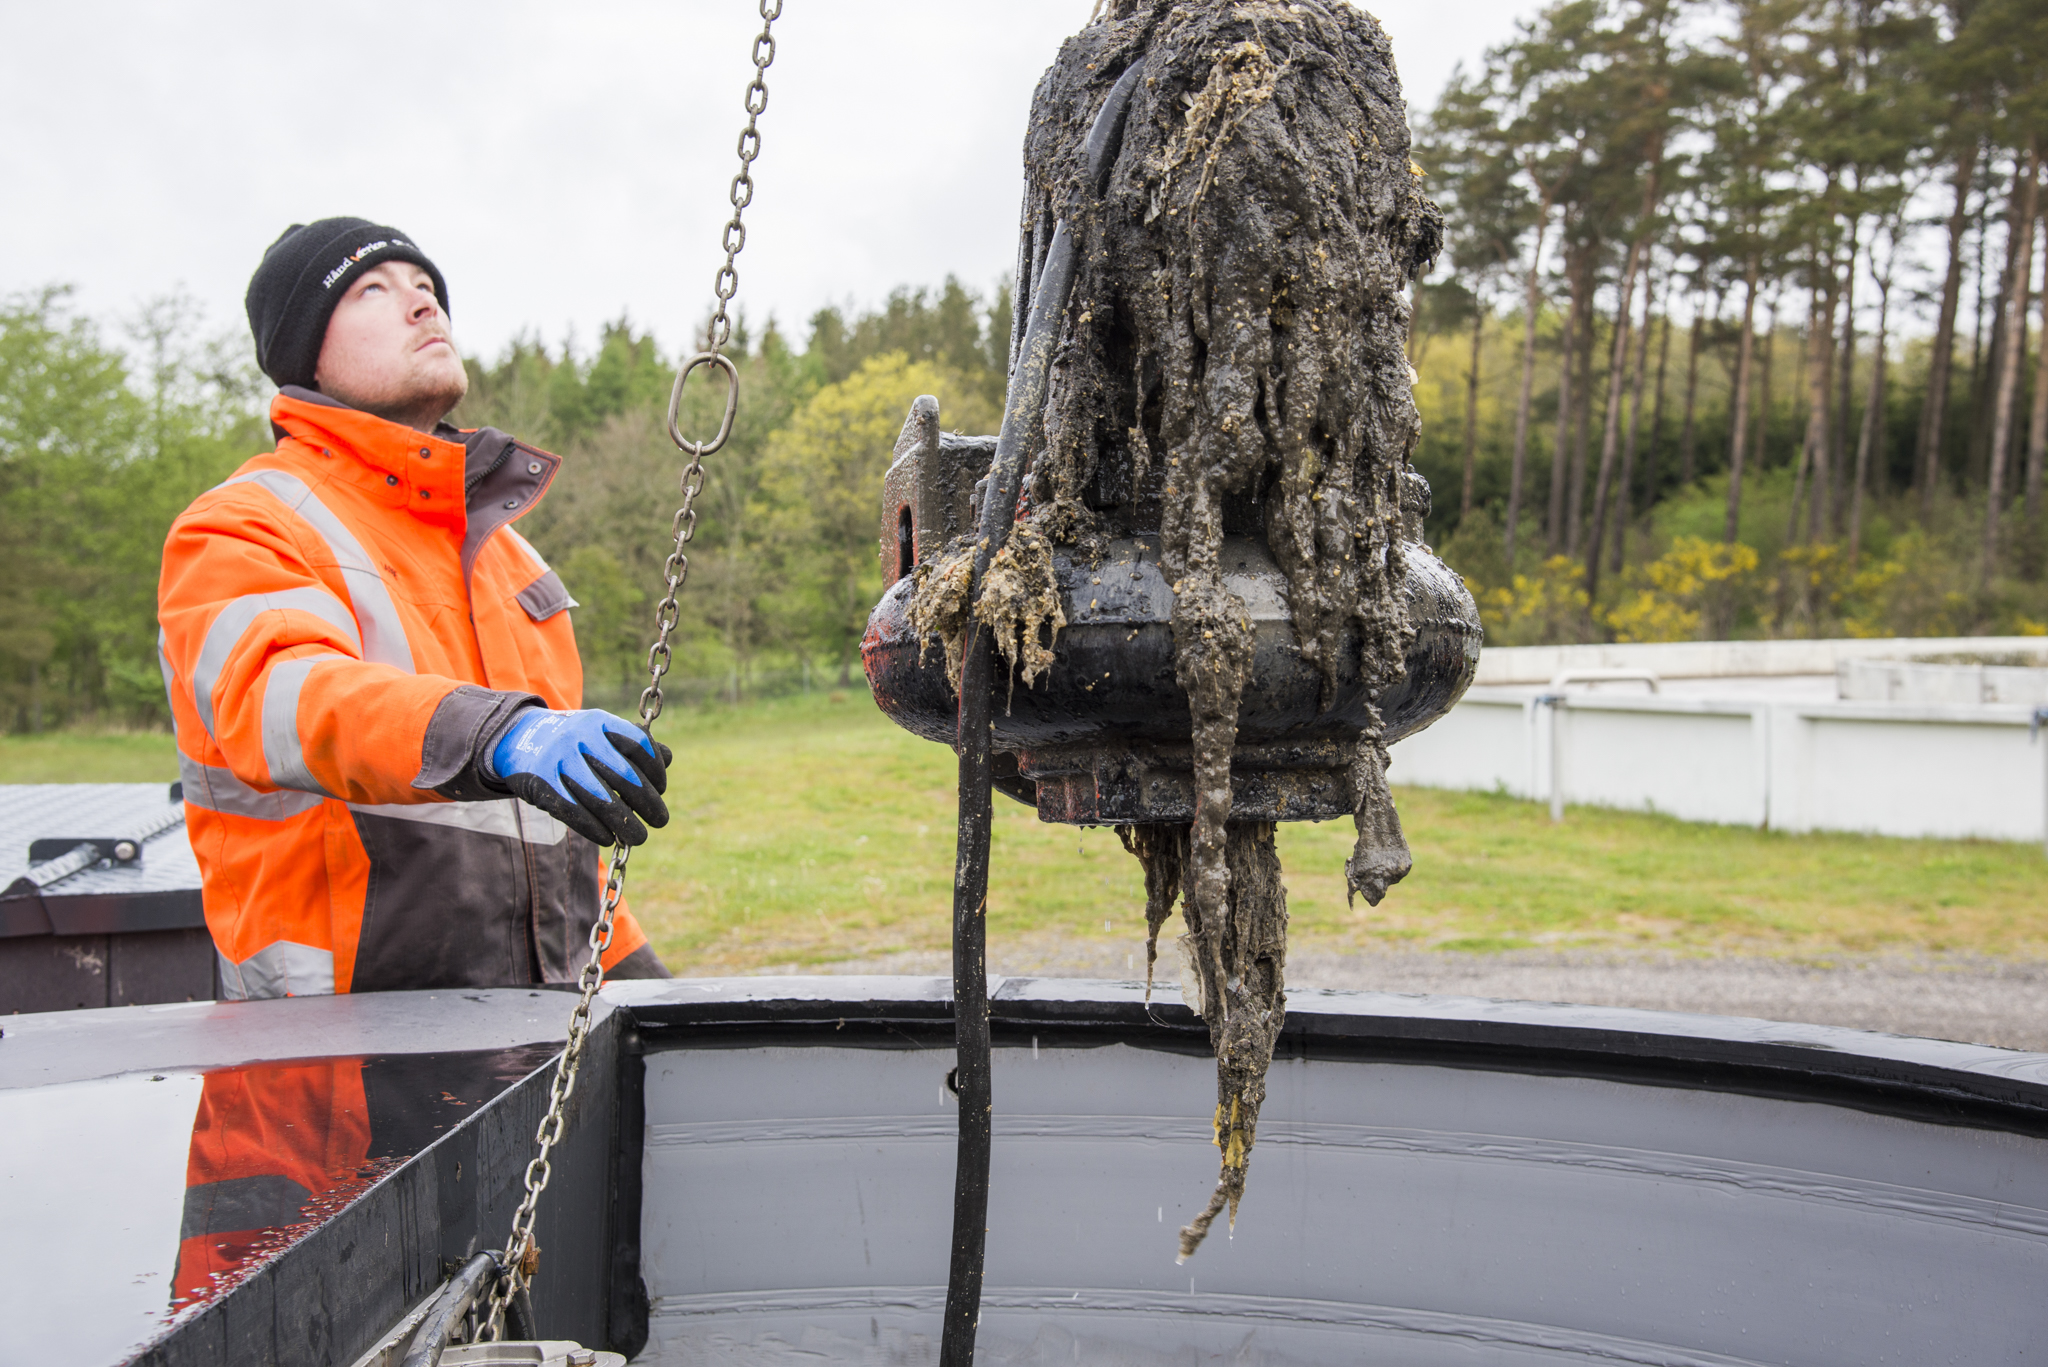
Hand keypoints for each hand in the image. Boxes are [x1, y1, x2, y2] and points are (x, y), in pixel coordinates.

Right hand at [489, 708, 670, 846]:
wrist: (517, 738)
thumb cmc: (573, 741)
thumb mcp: (599, 732)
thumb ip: (631, 743)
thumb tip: (667, 759)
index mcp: (599, 721)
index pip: (638, 745)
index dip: (656, 770)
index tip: (661, 789)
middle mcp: (580, 738)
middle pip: (624, 775)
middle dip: (648, 802)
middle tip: (661, 820)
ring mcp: (559, 761)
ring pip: (601, 798)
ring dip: (625, 823)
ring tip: (639, 837)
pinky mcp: (542, 784)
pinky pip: (574, 810)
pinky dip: (593, 828)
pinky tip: (608, 838)